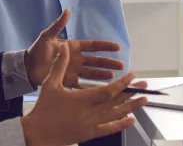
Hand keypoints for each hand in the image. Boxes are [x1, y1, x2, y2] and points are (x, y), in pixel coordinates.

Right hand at [21, 49, 146, 145]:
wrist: (37, 133)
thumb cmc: (44, 107)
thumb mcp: (50, 83)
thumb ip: (60, 65)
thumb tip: (64, 47)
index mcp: (83, 99)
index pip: (109, 90)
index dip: (123, 83)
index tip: (132, 75)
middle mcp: (90, 112)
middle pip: (117, 102)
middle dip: (131, 93)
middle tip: (145, 86)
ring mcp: (91, 124)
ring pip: (116, 115)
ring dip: (131, 107)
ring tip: (144, 101)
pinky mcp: (89, 134)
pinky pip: (109, 129)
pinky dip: (121, 124)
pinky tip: (131, 120)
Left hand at [25, 9, 124, 87]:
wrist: (27, 68)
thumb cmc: (37, 50)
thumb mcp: (47, 36)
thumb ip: (58, 25)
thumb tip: (67, 10)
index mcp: (74, 47)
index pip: (93, 46)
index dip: (105, 47)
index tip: (117, 47)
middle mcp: (77, 59)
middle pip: (96, 61)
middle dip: (108, 63)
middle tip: (122, 65)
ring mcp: (73, 71)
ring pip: (92, 73)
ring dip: (103, 75)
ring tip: (114, 77)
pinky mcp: (68, 81)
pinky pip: (82, 85)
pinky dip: (90, 87)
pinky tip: (100, 90)